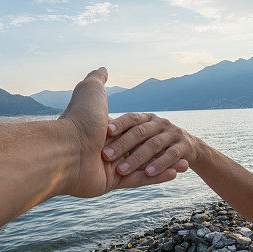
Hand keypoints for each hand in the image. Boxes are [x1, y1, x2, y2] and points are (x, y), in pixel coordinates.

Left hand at [58, 70, 187, 196]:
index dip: (149, 129)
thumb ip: (98, 79)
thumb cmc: (80, 120)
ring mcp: (115, 165)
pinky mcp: (117, 183)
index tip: (164, 132)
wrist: (67, 153)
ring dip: (164, 164)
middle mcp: (112, 147)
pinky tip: (178, 173)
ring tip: (185, 167)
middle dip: (160, 150)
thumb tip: (104, 68)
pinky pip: (144, 180)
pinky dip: (161, 176)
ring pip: (148, 162)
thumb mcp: (90, 91)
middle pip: (144, 145)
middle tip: (179, 154)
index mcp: (109, 129)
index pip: (134, 126)